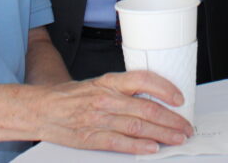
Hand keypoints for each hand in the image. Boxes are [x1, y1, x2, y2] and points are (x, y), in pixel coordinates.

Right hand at [35, 70, 192, 154]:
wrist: (42, 109)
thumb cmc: (71, 97)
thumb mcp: (98, 84)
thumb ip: (123, 90)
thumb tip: (154, 98)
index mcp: (109, 82)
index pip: (143, 80)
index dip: (165, 88)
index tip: (180, 98)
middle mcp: (106, 99)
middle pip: (147, 107)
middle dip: (171, 119)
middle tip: (186, 125)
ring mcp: (99, 119)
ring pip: (138, 126)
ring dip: (162, 133)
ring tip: (177, 138)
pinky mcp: (91, 138)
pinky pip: (120, 143)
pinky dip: (138, 146)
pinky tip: (152, 148)